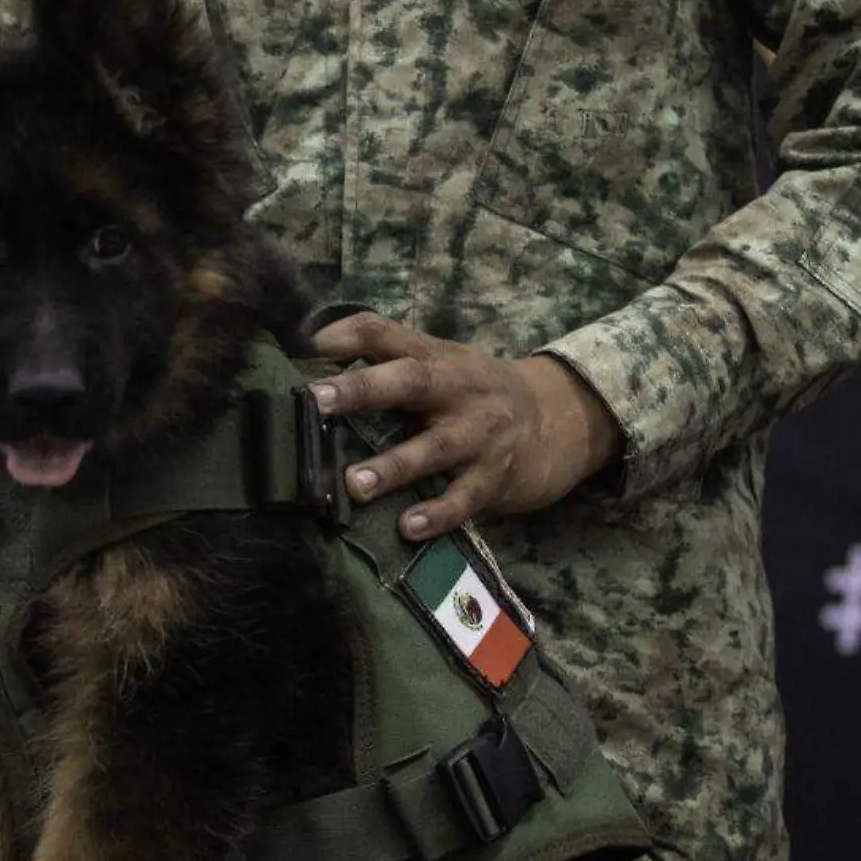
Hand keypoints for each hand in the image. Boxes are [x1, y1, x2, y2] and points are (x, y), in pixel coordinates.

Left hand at [306, 312, 622, 540]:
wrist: (558, 419)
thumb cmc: (471, 393)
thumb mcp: (435, 363)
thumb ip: (382, 357)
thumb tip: (307, 356)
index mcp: (432, 357)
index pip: (382, 332)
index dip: (342, 336)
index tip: (301, 345)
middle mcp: (455, 389)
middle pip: (408, 380)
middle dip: (361, 389)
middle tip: (314, 401)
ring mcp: (478, 434)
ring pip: (434, 448)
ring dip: (392, 467)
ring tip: (354, 484)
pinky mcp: (494, 477)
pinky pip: (464, 499)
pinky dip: (437, 514)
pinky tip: (409, 528)